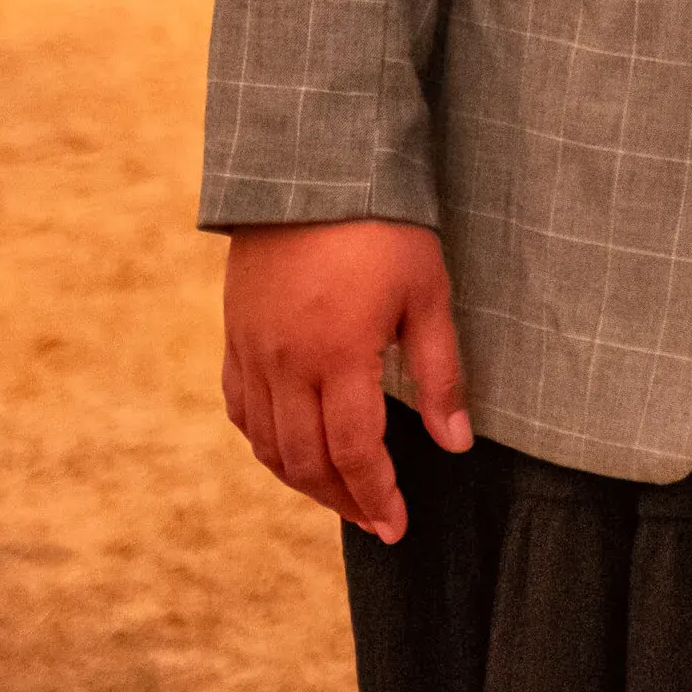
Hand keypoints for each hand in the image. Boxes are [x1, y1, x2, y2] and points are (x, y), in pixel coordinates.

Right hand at [221, 219, 471, 543]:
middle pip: (306, 462)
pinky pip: (241, 410)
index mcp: (338, 355)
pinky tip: (291, 450)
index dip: (376, 498)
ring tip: (342, 495)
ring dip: (305, 482)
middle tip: (377, 521)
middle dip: (344, 501)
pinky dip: (265, 443)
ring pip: (268, 445)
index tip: (398, 527)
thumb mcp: (428, 291)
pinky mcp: (235, 334)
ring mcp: (253, 351)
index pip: (353, 453)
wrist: (310, 164)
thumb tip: (456, 443)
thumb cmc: (383, 224)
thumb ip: (439, 373)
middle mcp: (286, 364)